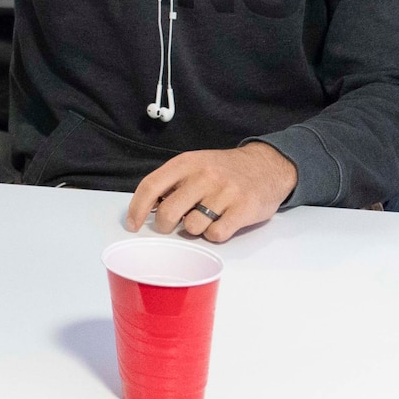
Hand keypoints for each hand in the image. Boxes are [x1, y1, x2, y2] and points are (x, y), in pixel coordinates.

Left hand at [125, 142, 296, 243]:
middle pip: (169, 212)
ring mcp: (224, 193)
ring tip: (205, 217)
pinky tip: (221, 222)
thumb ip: (171, 182)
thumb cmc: (223, 169)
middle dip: (164, 225)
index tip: (132, 224)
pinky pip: (216, 235)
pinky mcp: (243, 210)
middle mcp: (203, 176)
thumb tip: (146, 207)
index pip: (151, 186)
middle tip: (171, 226)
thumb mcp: (194, 164)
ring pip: (192, 227)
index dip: (137, 208)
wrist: (266, 165)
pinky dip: (214, 234)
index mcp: (186, 163)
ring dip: (195, 228)